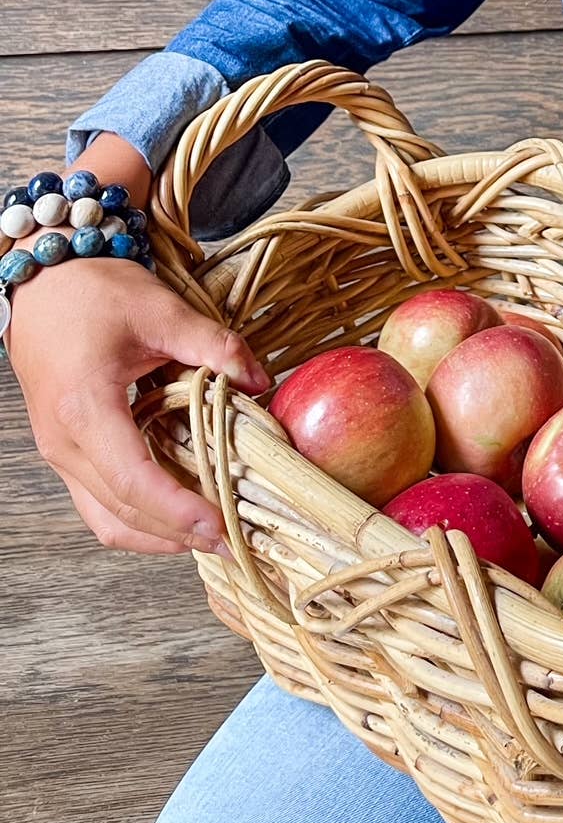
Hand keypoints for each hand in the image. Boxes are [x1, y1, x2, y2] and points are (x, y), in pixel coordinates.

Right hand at [9, 257, 268, 554]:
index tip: (220, 524)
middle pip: (121, 511)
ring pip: (105, 518)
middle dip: (177, 533)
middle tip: (233, 539)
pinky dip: (138, 516)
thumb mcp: (162, 310)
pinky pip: (99, 501)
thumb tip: (260, 381)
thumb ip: (215, 347)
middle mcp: (64, 442)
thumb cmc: (93, 292)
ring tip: (210, 534)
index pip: (133, 480)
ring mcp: (60, 452)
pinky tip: (178, 512)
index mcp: (84, 408)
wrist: (42, 283)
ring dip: (157, 535)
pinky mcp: (66, 450)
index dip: (178, 509)